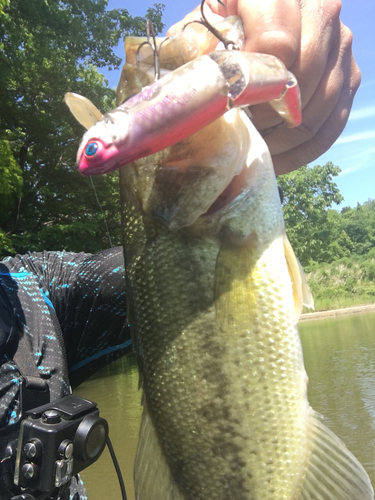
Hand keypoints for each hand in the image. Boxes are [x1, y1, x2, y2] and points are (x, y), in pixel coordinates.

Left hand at [167, 0, 360, 174]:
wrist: (251, 33)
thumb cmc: (217, 35)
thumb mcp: (201, 32)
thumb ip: (202, 49)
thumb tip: (204, 91)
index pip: (278, 43)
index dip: (255, 84)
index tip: (234, 104)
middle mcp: (320, 9)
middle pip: (304, 75)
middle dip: (270, 114)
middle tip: (244, 131)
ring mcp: (340, 43)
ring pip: (322, 103)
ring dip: (285, 137)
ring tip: (256, 149)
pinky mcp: (349, 75)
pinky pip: (334, 123)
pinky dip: (304, 150)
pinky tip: (277, 159)